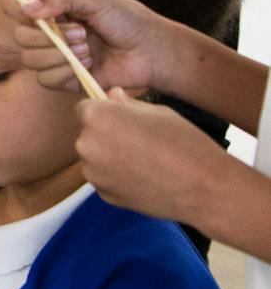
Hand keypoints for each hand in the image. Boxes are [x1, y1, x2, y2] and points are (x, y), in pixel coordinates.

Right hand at [4, 0, 165, 95]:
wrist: (152, 51)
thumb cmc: (127, 19)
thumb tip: (25, 9)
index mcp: (49, 7)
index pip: (11, 4)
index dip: (17, 9)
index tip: (40, 14)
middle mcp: (47, 31)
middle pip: (19, 36)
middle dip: (48, 38)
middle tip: (81, 33)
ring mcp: (54, 56)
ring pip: (30, 60)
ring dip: (60, 56)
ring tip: (89, 50)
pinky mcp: (64, 79)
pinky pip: (45, 80)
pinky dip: (65, 72)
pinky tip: (89, 65)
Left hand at [76, 89, 223, 222]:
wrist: (204, 187)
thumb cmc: (184, 142)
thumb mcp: (157, 112)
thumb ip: (127, 104)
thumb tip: (111, 94)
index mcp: (98, 118)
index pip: (85, 109)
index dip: (103, 112)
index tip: (121, 119)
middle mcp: (86, 144)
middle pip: (88, 135)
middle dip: (106, 135)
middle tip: (139, 142)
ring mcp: (93, 173)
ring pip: (95, 158)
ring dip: (110, 157)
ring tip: (145, 161)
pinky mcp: (103, 194)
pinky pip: (105, 179)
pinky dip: (118, 177)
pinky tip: (145, 178)